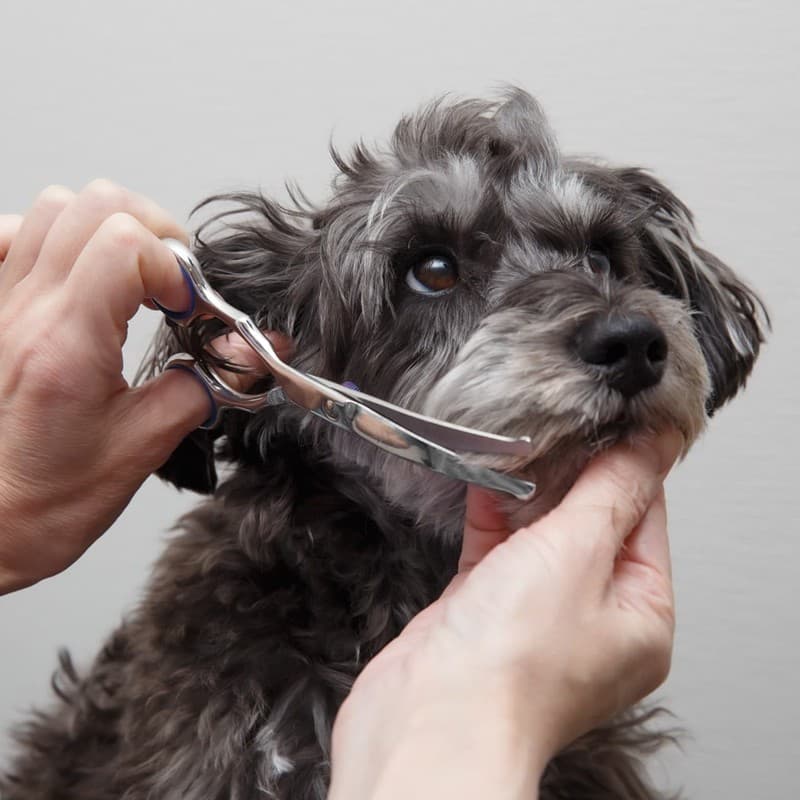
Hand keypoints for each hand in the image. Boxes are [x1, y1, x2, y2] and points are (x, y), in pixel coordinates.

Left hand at [0, 183, 287, 593]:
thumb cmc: (43, 502)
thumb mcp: (142, 450)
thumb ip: (201, 388)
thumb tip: (248, 355)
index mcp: (66, 346)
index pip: (129, 244)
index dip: (177, 267)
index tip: (190, 308)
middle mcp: (24, 312)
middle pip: (96, 205)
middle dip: (154, 234)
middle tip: (172, 285)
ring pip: (53, 207)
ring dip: (108, 231)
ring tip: (132, 278)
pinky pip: (7, 235)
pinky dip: (48, 236)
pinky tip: (73, 274)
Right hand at [329, 431, 682, 799]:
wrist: (431, 717)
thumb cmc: (512, 662)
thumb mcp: (579, 551)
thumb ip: (612, 490)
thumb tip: (653, 444)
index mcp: (639, 618)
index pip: (645, 521)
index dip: (629, 466)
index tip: (612, 420)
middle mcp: (592, 621)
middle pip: (593, 526)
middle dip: (574, 475)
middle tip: (562, 424)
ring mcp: (536, 616)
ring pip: (542, 536)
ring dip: (530, 492)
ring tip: (523, 440)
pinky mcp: (486, 609)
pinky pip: (498, 549)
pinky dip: (493, 514)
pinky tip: (485, 476)